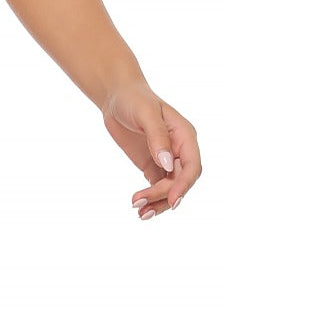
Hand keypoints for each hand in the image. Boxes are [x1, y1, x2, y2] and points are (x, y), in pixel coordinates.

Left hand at [100, 80, 201, 219]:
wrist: (115, 96)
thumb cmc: (133, 98)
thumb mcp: (145, 113)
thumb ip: (157, 137)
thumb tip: (167, 163)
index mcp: (185, 136)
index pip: (192, 166)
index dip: (184, 185)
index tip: (172, 200)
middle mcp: (180, 150)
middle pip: (180, 181)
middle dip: (164, 195)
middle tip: (141, 203)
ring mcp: (167, 159)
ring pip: (170, 188)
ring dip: (158, 202)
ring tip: (140, 213)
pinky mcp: (153, 165)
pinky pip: (157, 187)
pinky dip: (151, 199)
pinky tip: (139, 207)